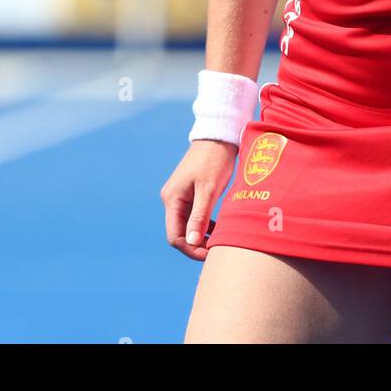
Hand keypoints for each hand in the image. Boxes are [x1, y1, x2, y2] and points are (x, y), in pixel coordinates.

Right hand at [158, 141, 238, 260]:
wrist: (219, 136)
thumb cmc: (215, 160)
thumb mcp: (209, 189)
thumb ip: (200, 216)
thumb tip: (191, 242)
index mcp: (172, 199)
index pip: (174, 236)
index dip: (191, 249)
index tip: (210, 254)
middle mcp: (172, 199)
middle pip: (179, 233)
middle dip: (195, 245)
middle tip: (216, 251)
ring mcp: (180, 196)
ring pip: (187, 225)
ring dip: (200, 236)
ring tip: (219, 242)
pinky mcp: (191, 193)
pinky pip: (194, 216)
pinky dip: (204, 225)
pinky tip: (218, 229)